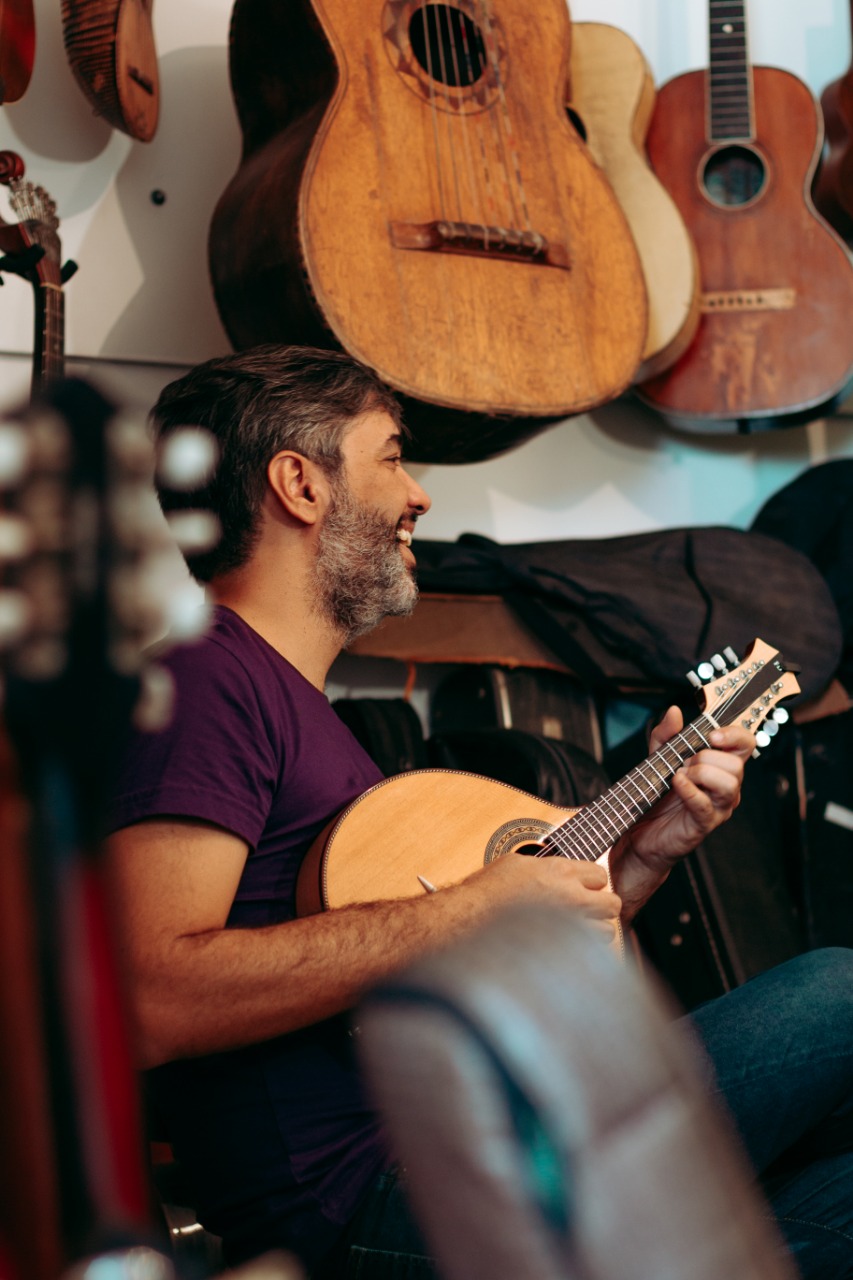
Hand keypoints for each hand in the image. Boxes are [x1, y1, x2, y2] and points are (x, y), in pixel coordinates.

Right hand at [467, 851, 622, 940]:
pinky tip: (566, 948)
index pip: (600, 875)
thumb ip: (546, 868)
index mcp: (559, 871)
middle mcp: (569, 896)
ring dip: (594, 933)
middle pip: (612, 904)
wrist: (469, 918)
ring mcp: (567, 925)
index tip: (582, 890)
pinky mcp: (561, 949)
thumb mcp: (516, 864)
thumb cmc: (486, 892)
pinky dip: (583, 952)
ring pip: (605, 932)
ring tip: (575, 933)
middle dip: (602, 909)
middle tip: (586, 912)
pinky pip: (588, 954)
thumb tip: (560, 870)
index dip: (593, 884)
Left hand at [610, 705, 754, 918]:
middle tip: (685, 763)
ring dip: (701, 773)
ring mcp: (718, 807)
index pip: (746, 744)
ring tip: (680, 776)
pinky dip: (689, 790)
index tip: (712, 734)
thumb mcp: (657, 757)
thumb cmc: (656, 795)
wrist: (640, 831)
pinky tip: (676, 783)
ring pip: (730, 784)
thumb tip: (674, 712)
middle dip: (707, 757)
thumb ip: (666, 734)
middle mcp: (726, 787)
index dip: (734, 734)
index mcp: (721, 766)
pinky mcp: (704, 824)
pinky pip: (705, 804)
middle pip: (737, 764)